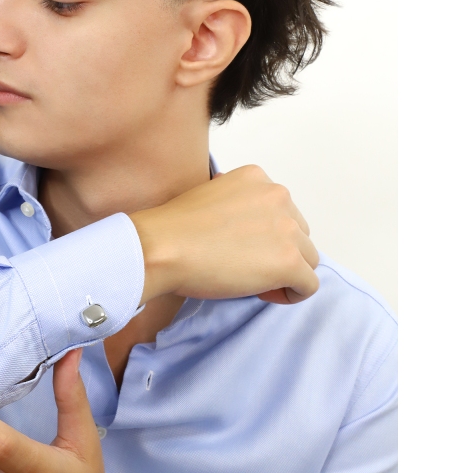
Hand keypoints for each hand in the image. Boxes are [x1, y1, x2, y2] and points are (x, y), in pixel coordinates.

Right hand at [130, 165, 318, 304]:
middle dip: (278, 253)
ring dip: (285, 273)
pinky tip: (261, 294)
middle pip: (299, 234)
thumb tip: (247, 228)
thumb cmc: (176, 227)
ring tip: (252, 282)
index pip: (281, 211)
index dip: (265, 235)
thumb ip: (237, 204)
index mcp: (258, 178)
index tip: (240, 248)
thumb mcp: (211, 196)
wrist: (164, 246)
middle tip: (245, 267)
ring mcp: (286, 229)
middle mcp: (278, 196)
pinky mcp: (288, 261)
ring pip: (308, 259)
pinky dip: (290, 294)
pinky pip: (308, 285)